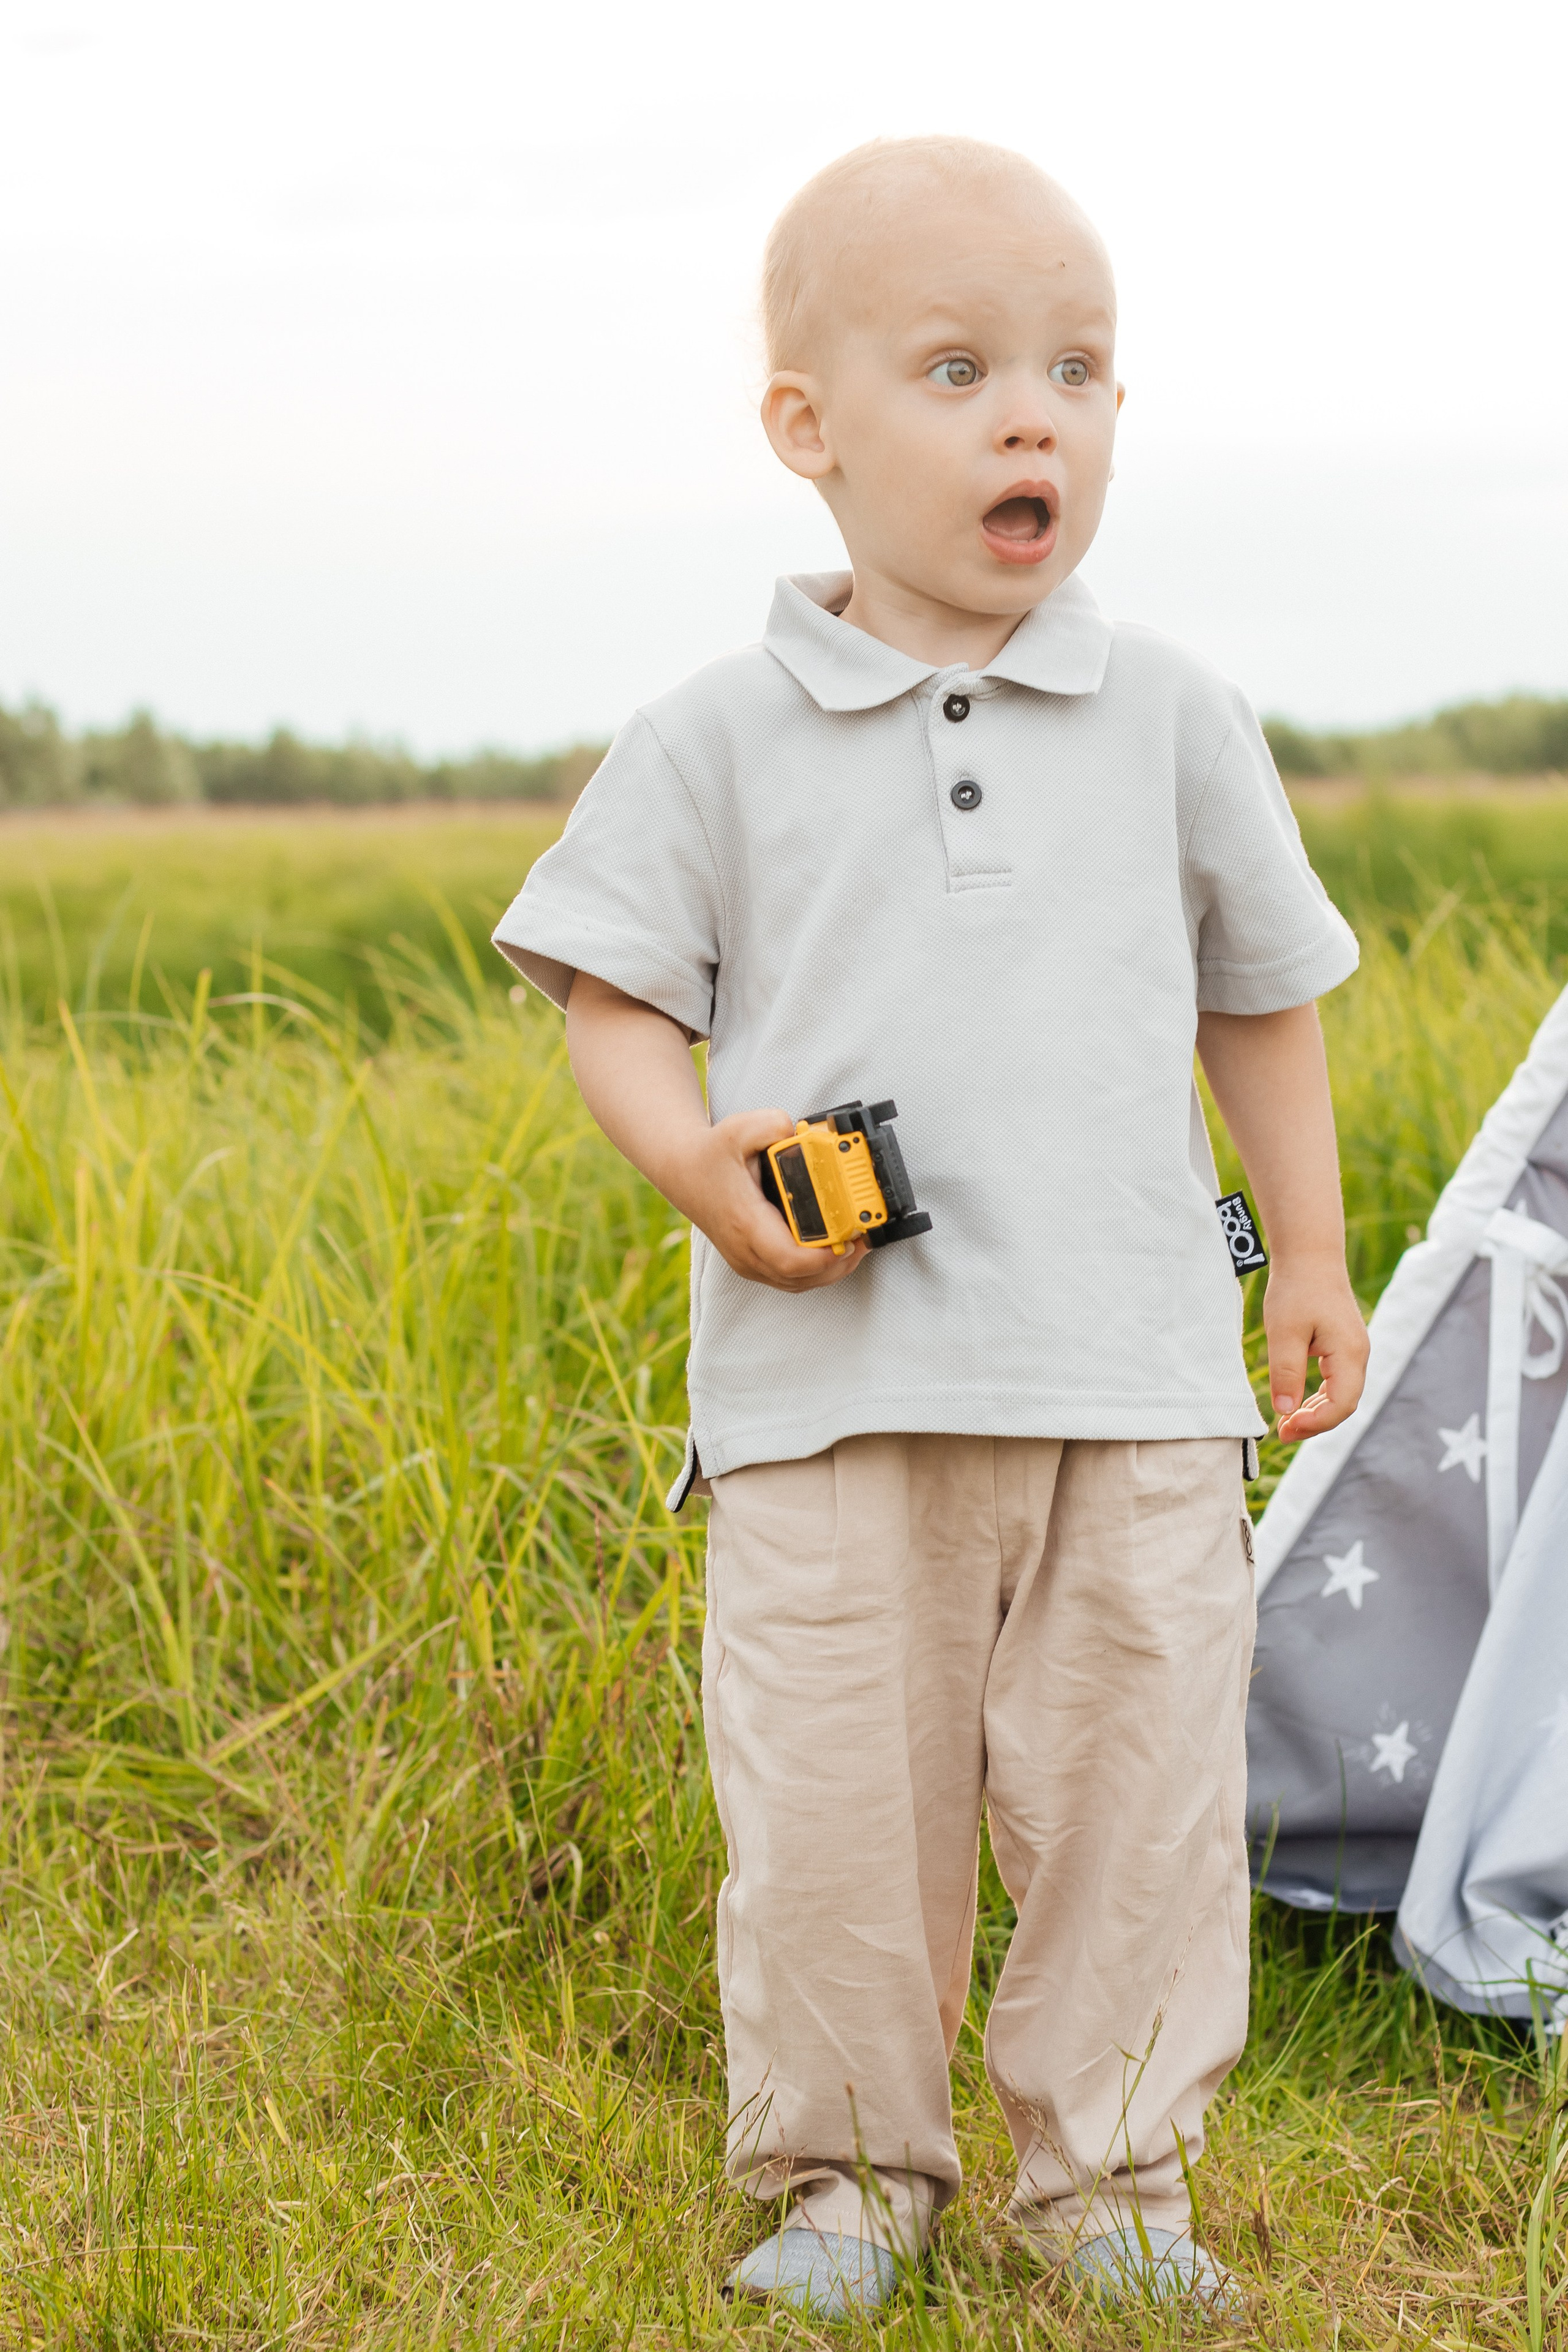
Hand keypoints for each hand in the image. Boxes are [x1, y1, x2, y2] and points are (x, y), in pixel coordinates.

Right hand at [670, 1108, 868, 1292]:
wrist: (682, 1171)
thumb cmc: (711, 1154)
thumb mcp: (739, 1128)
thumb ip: (773, 1124)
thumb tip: (801, 1132)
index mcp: (745, 1221)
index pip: (790, 1258)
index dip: (825, 1258)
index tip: (850, 1240)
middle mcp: (744, 1249)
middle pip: (800, 1278)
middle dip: (838, 1265)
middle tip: (863, 1240)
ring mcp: (746, 1261)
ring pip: (796, 1284)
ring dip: (830, 1271)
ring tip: (856, 1246)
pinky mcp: (750, 1263)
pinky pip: (788, 1279)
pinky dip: (815, 1271)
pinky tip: (833, 1252)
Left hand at [1263, 1257, 1368, 1440]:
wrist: (1309, 1255)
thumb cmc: (1296, 1289)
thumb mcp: (1284, 1332)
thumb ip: (1287, 1373)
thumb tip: (1286, 1412)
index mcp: (1350, 1353)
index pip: (1341, 1405)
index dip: (1315, 1424)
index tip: (1285, 1428)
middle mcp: (1358, 1354)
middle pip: (1344, 1404)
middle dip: (1315, 1423)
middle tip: (1282, 1432)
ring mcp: (1353, 1350)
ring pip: (1341, 1395)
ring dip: (1316, 1412)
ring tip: (1287, 1422)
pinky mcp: (1343, 1345)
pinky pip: (1336, 1381)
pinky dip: (1318, 1397)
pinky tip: (1297, 1403)